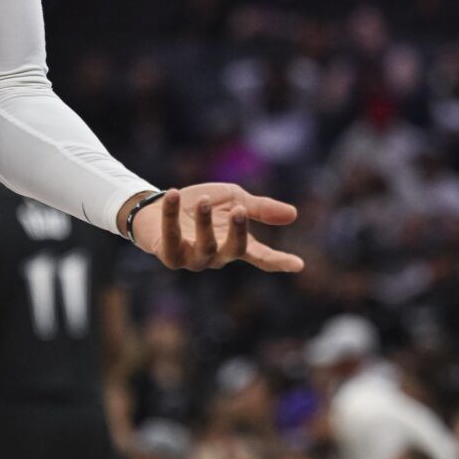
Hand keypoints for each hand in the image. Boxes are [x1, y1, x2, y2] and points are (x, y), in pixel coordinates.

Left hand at [126, 184, 301, 271]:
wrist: (160, 207)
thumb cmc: (200, 206)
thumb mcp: (233, 199)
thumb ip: (259, 208)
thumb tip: (294, 214)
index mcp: (235, 244)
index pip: (261, 256)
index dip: (279, 261)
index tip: (298, 265)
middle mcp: (216, 256)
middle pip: (234, 250)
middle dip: (238, 232)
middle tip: (239, 210)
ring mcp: (192, 259)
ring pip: (204, 247)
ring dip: (205, 222)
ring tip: (205, 200)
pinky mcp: (168, 254)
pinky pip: (171, 236)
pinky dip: (172, 214)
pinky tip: (174, 193)